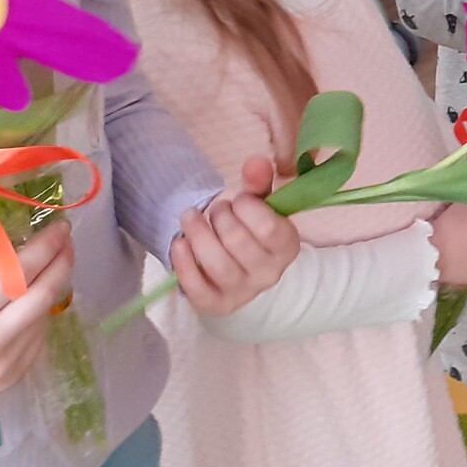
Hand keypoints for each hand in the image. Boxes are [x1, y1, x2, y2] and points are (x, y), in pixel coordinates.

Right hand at [0, 221, 74, 414]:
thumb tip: (5, 247)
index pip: (19, 274)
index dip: (46, 247)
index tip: (61, 227)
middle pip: (43, 296)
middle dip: (62, 263)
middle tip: (66, 242)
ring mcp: (5, 365)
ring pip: (44, 317)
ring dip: (51, 288)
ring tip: (47, 268)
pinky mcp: (12, 378)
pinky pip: (38, 339)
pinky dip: (39, 315)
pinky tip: (29, 302)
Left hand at [172, 156, 301, 316]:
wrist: (242, 272)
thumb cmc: (252, 232)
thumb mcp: (261, 206)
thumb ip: (259, 183)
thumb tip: (255, 162)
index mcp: (287, 247)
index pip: (266, 226)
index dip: (245, 207)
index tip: (237, 201)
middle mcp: (269, 274)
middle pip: (237, 241)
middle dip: (218, 216)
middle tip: (216, 209)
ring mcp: (242, 293)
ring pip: (215, 263)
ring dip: (197, 233)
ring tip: (190, 217)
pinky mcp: (216, 305)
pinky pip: (195, 287)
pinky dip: (183, 262)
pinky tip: (179, 243)